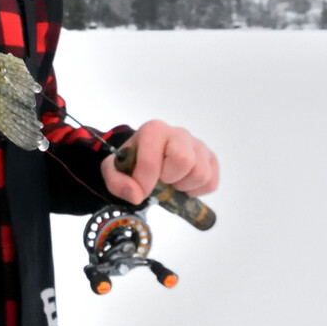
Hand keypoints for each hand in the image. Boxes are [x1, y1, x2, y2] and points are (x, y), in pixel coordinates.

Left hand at [101, 119, 218, 204]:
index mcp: (154, 130)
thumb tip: (136, 194)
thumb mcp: (115, 171)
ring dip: (184, 186)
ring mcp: (198, 145)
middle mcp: (179, 133)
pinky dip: (197, 191)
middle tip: (160, 181)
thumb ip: (117, 182)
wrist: (147, 159)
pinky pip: (211, 182)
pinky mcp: (210, 159)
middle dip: (169, 179)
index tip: (140, 190)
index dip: (145, 182)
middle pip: (183, 160)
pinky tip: (183, 185)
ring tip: (171, 183)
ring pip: (201, 173)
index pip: (152, 160)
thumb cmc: (133, 162)